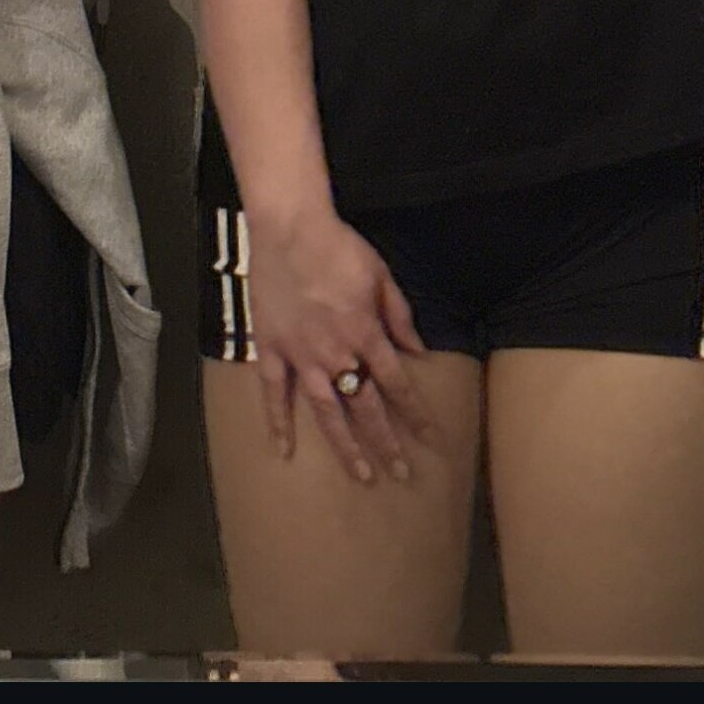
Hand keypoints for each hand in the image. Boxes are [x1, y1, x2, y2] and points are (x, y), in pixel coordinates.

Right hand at [248, 207, 432, 484]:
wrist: (290, 228)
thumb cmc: (339, 246)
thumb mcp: (381, 276)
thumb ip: (400, 316)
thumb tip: (419, 351)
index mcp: (367, 335)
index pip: (398, 385)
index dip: (416, 415)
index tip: (431, 440)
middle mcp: (337, 354)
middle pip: (366, 408)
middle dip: (386, 443)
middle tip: (400, 474)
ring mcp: (302, 355)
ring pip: (326, 411)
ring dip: (345, 445)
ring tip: (360, 475)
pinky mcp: (272, 347)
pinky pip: (274, 391)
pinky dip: (277, 421)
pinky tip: (283, 449)